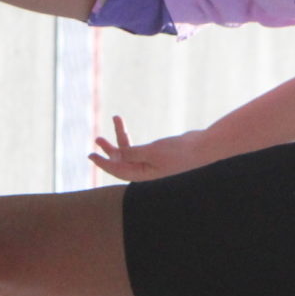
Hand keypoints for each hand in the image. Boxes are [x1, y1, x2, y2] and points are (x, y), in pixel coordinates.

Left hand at [89, 116, 203, 181]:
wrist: (203, 147)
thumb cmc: (179, 152)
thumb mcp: (152, 152)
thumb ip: (132, 154)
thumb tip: (114, 155)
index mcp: (144, 176)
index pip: (118, 170)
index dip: (103, 163)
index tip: (91, 155)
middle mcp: (146, 172)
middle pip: (122, 162)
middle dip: (109, 150)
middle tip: (98, 139)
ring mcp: (152, 163)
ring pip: (130, 152)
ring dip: (120, 138)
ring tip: (116, 120)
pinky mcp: (158, 154)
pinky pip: (138, 148)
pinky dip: (131, 139)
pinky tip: (125, 130)